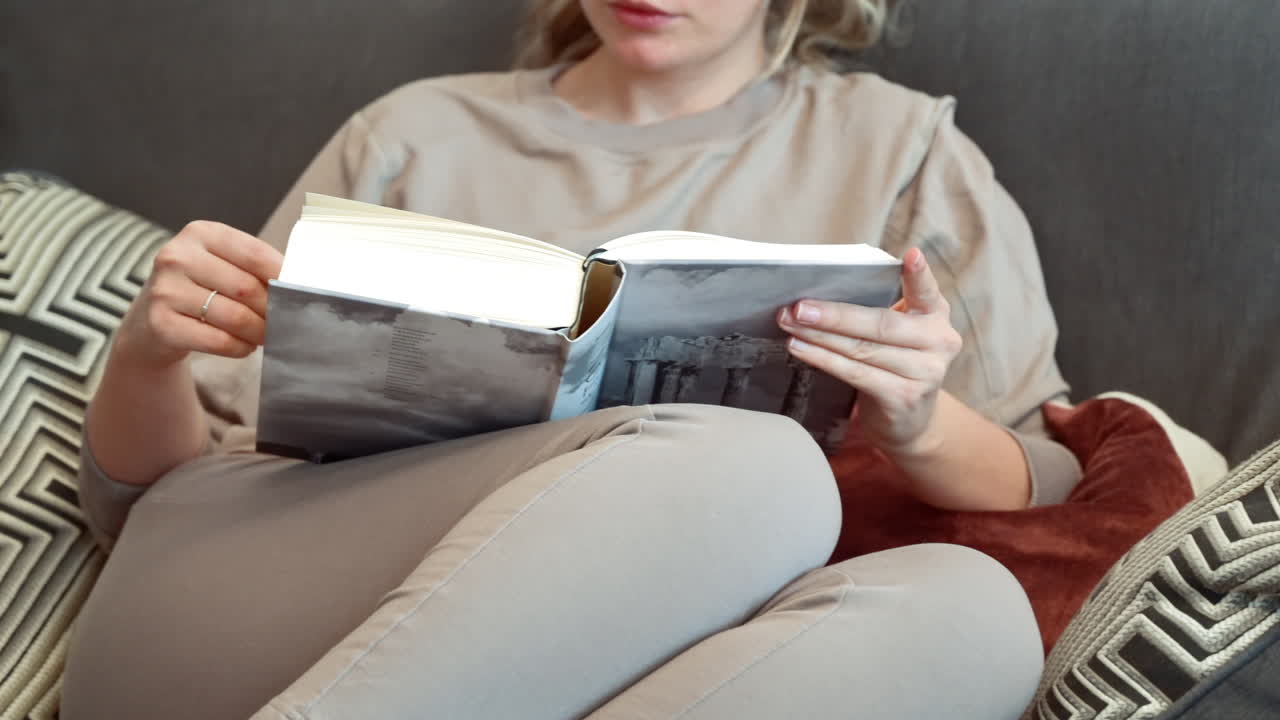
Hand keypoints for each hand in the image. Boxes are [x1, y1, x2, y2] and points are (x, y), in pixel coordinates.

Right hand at [117, 221, 282, 367]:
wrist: (149, 323)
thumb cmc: (199, 290)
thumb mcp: (221, 266)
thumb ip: (254, 268)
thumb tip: (298, 285)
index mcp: (200, 233)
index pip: (255, 254)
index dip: (282, 277)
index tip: (297, 293)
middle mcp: (177, 256)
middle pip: (247, 288)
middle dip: (272, 311)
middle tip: (283, 322)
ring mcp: (165, 290)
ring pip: (235, 317)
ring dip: (259, 332)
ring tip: (264, 335)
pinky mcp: (161, 324)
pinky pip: (218, 341)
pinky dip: (240, 348)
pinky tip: (243, 346)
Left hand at [777, 248, 961, 456]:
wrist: (911, 421)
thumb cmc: (894, 364)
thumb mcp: (898, 334)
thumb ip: (877, 310)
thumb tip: (819, 294)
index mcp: (935, 315)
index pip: (927, 291)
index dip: (919, 275)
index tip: (911, 256)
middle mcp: (938, 342)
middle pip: (880, 324)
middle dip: (835, 315)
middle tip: (799, 306)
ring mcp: (924, 373)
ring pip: (862, 349)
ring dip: (820, 336)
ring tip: (790, 324)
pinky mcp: (903, 398)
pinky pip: (855, 373)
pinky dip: (823, 359)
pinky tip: (800, 348)